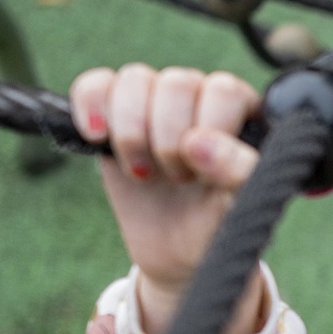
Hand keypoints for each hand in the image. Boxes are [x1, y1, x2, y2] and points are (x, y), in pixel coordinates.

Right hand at [70, 64, 263, 333]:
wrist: (180, 254)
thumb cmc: (219, 223)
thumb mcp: (241, 206)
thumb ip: (238, 171)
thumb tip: (197, 142)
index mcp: (242, 111)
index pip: (222, 90)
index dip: (207, 131)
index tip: (202, 171)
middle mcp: (200, 95)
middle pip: (175, 84)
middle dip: (169, 141)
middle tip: (178, 180)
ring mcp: (155, 100)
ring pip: (134, 79)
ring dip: (132, 131)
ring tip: (143, 172)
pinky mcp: (114, 113)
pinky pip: (95, 84)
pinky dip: (90, 106)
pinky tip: (97, 137)